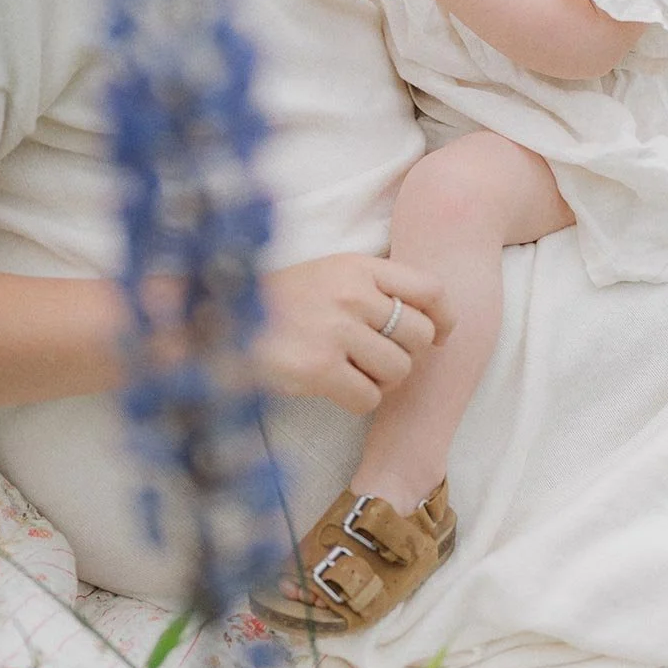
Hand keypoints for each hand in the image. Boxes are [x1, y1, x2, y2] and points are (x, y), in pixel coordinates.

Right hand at [252, 254, 453, 413]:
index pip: (430, 289)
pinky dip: (358, 400)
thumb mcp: (329, 274)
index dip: (444, 318)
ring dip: (383, 381)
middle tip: (378, 358)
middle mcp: (353, 294)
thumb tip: (428, 322)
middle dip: (407, 354)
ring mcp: (337, 330)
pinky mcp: (319, 368)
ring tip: (355, 373)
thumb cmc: (281, 302)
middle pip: (420, 335)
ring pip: (399, 370)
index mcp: (359, 267)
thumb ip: (373, 288)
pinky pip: (369, 397)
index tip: (440, 335)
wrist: (222, 318)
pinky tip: (336, 388)